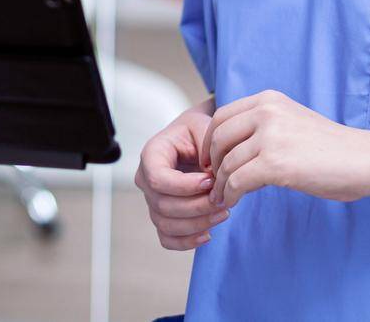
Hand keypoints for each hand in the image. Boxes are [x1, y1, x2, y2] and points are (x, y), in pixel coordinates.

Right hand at [135, 101, 229, 249]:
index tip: (210, 180)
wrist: (193, 140)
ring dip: (197, 224)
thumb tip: (213, 175)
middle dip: (197, 207)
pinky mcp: (162, 216)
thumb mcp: (203, 126)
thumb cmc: (197, 132)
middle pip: (163, 205)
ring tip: (223, 213)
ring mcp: (152, 200)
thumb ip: (209, 145)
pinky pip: (167, 239)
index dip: (184, 185)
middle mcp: (146, 179)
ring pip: (167, 224)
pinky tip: (208, 234)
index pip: (158, 178)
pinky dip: (186, 242)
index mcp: (151, 154)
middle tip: (223, 200)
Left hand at [202, 90, 369, 208]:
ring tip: (222, 196)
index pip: (222, 115)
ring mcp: (270, 136)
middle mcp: (266, 112)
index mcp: (269, 100)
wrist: (364, 161)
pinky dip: (229, 194)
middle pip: (219, 137)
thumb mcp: (292, 122)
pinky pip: (237, 181)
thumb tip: (230, 147)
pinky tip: (232, 201)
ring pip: (226, 162)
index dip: (210, 140)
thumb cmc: (332, 149)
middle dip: (212, 162)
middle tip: (211, 181)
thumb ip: (263, 126)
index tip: (210, 159)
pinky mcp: (274, 163)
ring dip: (220, 183)